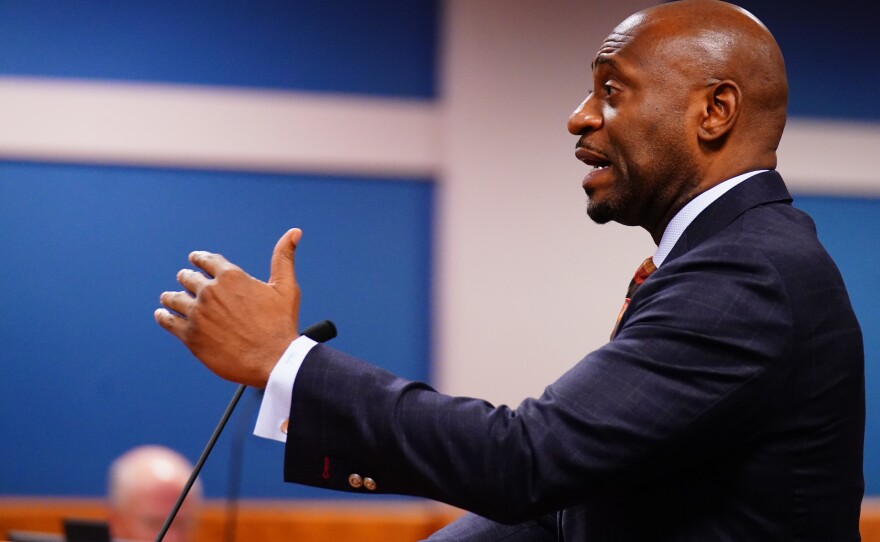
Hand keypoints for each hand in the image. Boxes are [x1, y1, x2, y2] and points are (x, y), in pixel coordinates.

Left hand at [154, 228, 302, 387]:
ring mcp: (198, 314)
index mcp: (231, 277)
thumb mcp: (286, 287)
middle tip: (184, 280)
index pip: (207, 260)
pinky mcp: (190, 336)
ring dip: (170, 297)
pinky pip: (168, 321)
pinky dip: (163, 316)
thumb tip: (294, 232)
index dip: (199, 258)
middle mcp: (210, 292)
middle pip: (187, 278)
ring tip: (168, 298)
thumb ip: (284, 258)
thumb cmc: (281, 325)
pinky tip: (162, 315)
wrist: (273, 360)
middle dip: (186, 278)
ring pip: (173, 299)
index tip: (195, 260)